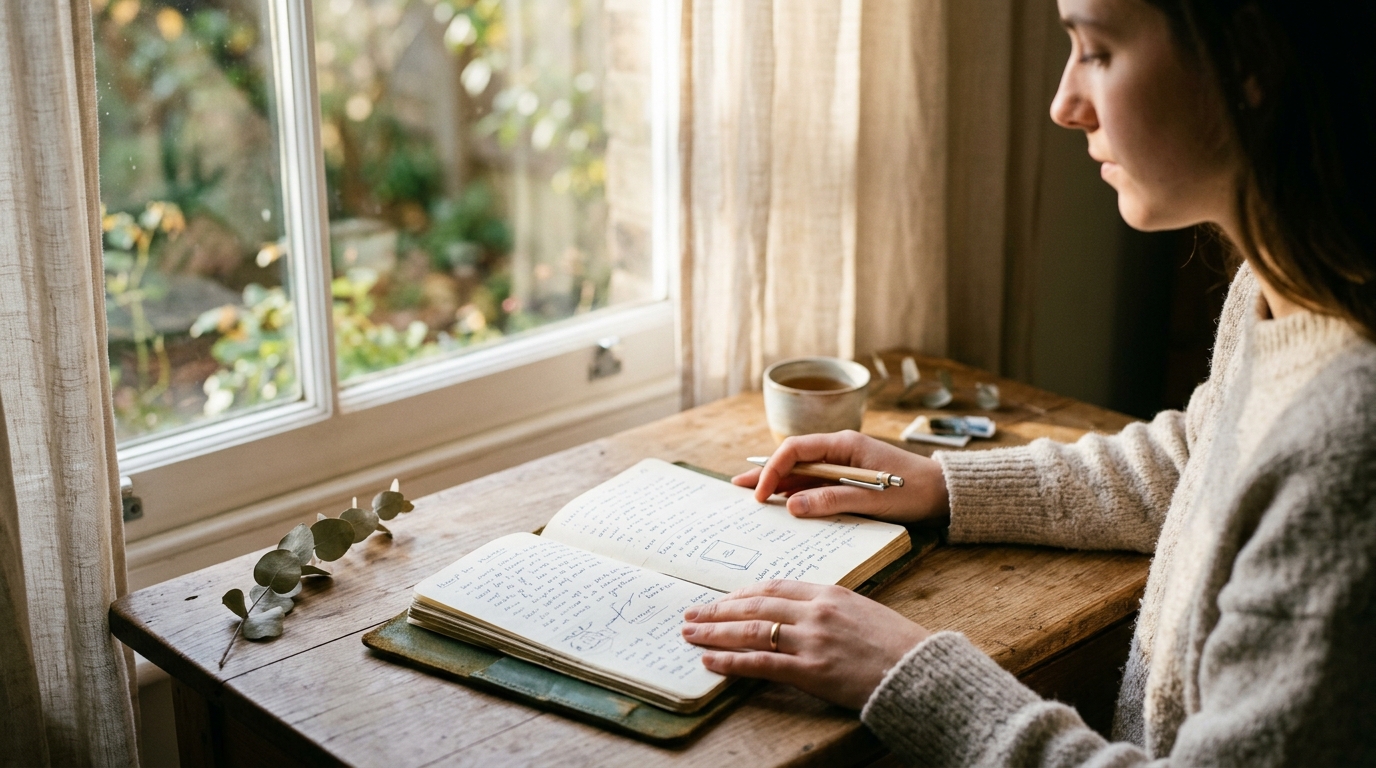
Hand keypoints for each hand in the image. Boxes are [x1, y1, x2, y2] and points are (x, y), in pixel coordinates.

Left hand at [681, 580, 929, 708]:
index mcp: (829, 592)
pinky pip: (760, 663)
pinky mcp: (811, 671)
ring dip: (715, 632)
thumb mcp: (862, 612)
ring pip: (750, 630)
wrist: (921, 671)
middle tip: (692, 613)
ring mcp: (812, 640)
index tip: (723, 599)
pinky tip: (711, 660)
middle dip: (718, 609)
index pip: (774, 586)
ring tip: (691, 634)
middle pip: (755, 604)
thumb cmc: (898, 644)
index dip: (743, 593)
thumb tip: (800, 615)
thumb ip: (830, 609)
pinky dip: (731, 661)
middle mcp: (816, 611)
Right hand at [734, 430, 949, 524]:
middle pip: (794, 459)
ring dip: (778, 484)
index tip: (761, 493)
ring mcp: (843, 463)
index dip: (774, 469)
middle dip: (767, 474)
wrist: (944, 493)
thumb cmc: (914, 492)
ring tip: (751, 495)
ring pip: (802, 472)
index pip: (796, 449)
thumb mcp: (873, 499)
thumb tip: (792, 506)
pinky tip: (781, 500)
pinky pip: (816, 482)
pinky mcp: (848, 478)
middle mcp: (840, 449)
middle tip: (738, 489)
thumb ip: (833, 500)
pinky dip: (796, 491)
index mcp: (844, 444)